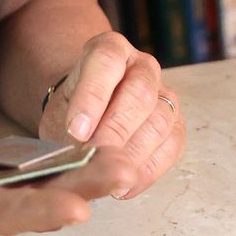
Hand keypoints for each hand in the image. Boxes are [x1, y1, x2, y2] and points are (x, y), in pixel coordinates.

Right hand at [0, 116, 138, 235]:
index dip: (30, 213)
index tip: (77, 210)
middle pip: (25, 204)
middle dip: (76, 192)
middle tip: (127, 174)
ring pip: (32, 187)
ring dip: (78, 177)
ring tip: (127, 160)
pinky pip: (22, 169)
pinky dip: (57, 161)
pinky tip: (92, 148)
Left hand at [39, 33, 185, 200]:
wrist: (90, 112)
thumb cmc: (73, 108)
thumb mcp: (59, 111)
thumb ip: (66, 129)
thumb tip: (78, 157)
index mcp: (110, 49)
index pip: (106, 61)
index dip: (92, 96)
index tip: (76, 130)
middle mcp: (143, 66)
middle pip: (139, 93)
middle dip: (116, 130)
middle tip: (95, 157)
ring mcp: (165, 94)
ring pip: (159, 121)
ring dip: (133, 154)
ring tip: (109, 176)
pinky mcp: (176, 124)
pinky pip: (171, 147)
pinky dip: (148, 170)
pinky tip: (124, 186)